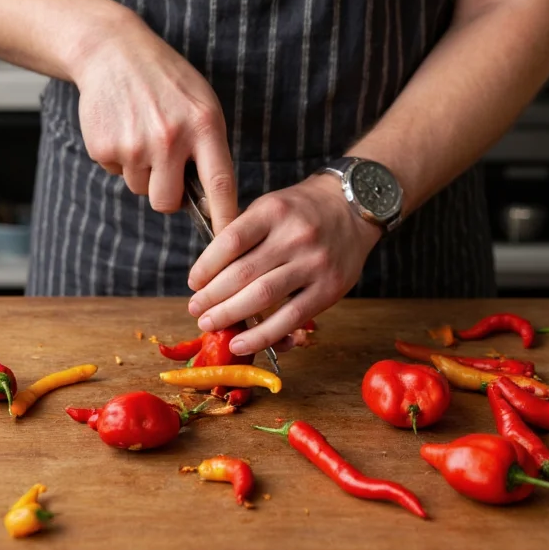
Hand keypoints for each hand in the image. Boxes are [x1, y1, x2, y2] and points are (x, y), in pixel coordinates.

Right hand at [72, 16, 237, 232]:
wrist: (114, 52)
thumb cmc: (167, 82)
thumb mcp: (202, 105)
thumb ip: (209, 148)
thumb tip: (211, 202)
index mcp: (203, 126)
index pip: (220, 184)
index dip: (224, 218)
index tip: (227, 241)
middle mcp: (170, 138)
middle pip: (167, 202)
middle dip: (166, 196)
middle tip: (165, 168)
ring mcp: (134, 144)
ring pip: (140, 188)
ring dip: (142, 171)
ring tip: (142, 133)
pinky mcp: (104, 147)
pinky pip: (116, 173)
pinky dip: (119, 158)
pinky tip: (123, 128)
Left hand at [185, 173, 381, 354]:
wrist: (354, 207)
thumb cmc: (301, 211)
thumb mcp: (270, 206)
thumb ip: (242, 234)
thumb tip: (207, 274)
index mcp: (273, 212)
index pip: (231, 241)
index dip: (206, 266)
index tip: (194, 283)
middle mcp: (295, 236)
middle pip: (243, 273)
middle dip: (212, 296)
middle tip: (195, 310)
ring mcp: (314, 263)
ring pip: (264, 297)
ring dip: (230, 315)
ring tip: (210, 325)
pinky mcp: (330, 289)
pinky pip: (291, 318)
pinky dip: (263, 335)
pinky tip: (241, 343)